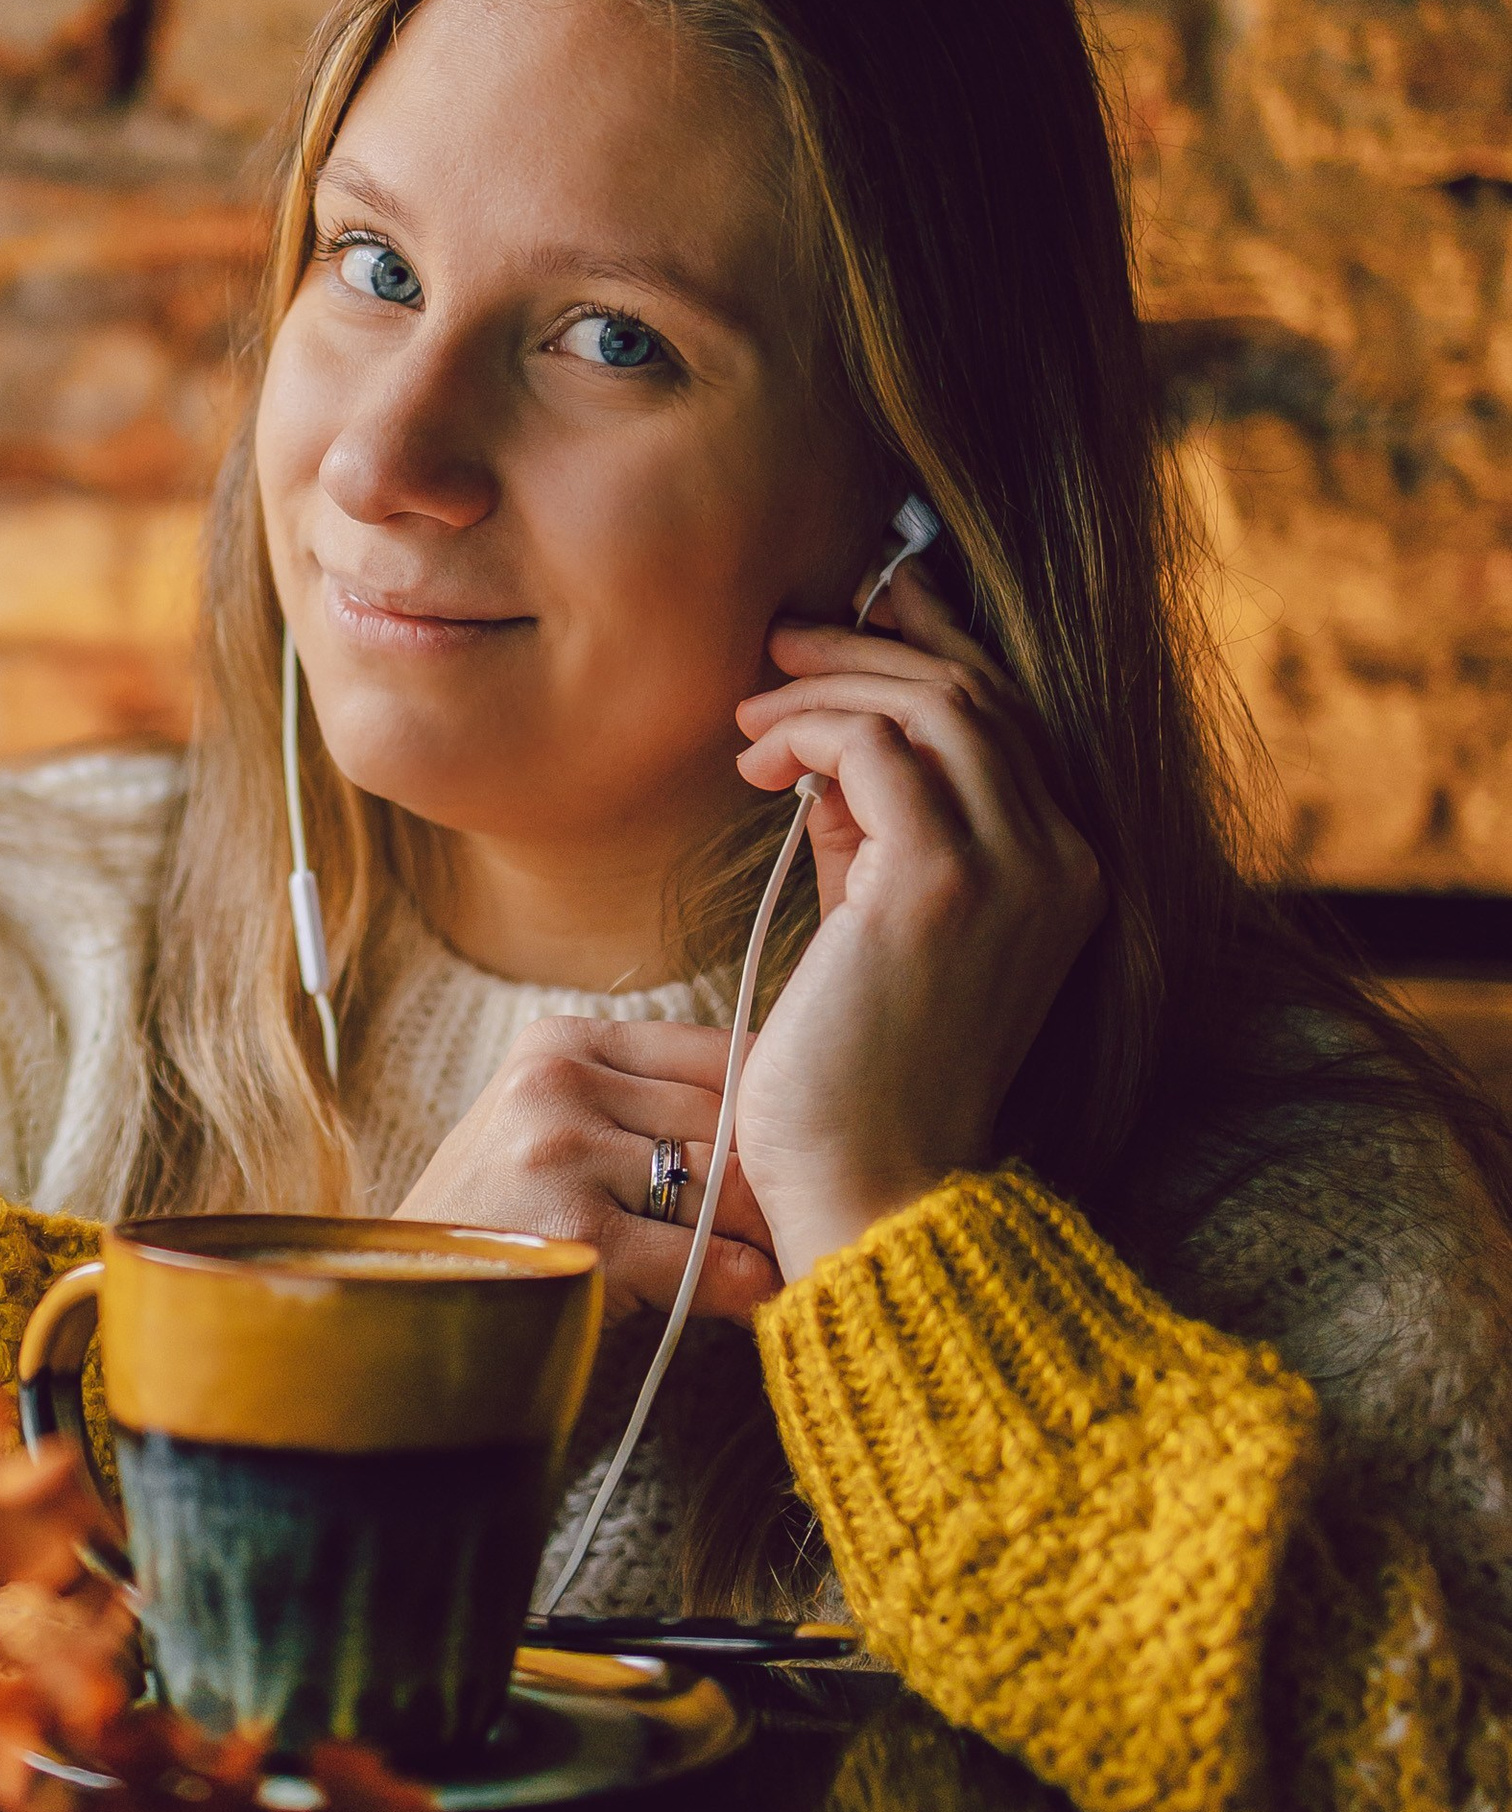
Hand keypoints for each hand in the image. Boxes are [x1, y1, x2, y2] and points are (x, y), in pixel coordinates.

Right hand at [393, 1016, 783, 1319]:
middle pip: (725, 1119)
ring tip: (788, 1256)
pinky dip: (739, 1286)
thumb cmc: (494, 1213)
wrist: (407, 1293)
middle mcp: (559, 1086)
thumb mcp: (546, 1122)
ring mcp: (564, 1156)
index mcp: (560, 1043)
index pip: (714, 1053)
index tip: (804, 1144)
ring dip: (763, 1232)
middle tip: (812, 1213)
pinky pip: (699, 1259)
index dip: (771, 1108)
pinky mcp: (576, 1234)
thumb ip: (638, 1101)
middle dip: (773, 1177)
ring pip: (721, 1184)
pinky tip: (751, 1299)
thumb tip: (772, 1110)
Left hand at [730, 560, 1103, 1281]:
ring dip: (827, 687)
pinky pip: (876, 744)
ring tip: (750, 712)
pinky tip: (756, 762)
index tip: (850, 621)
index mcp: (1062, 876)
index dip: (928, 651)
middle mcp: (1061, 860)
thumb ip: (871, 844)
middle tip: (780, 643)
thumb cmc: (855, 1085)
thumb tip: (825, 761)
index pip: (1006, 722)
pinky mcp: (941, 881)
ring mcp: (1012, 867)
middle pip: (973, 693)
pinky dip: (808, 730)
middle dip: (868, 650)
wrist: (869, 1191)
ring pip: (929, 702)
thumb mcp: (874, 936)